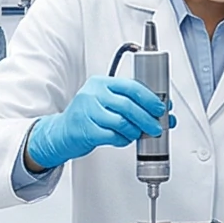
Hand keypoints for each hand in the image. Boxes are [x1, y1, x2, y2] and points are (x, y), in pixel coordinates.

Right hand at [24, 75, 168, 170]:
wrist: (62, 132)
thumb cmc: (88, 116)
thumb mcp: (105, 101)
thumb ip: (129, 103)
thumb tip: (161, 112)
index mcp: (101, 83)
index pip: (131, 86)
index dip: (150, 98)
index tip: (161, 108)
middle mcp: (93, 94)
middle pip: (128, 105)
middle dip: (147, 118)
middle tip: (156, 127)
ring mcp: (88, 112)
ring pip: (122, 122)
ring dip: (135, 131)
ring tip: (137, 134)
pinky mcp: (86, 130)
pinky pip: (113, 136)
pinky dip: (123, 139)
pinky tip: (124, 139)